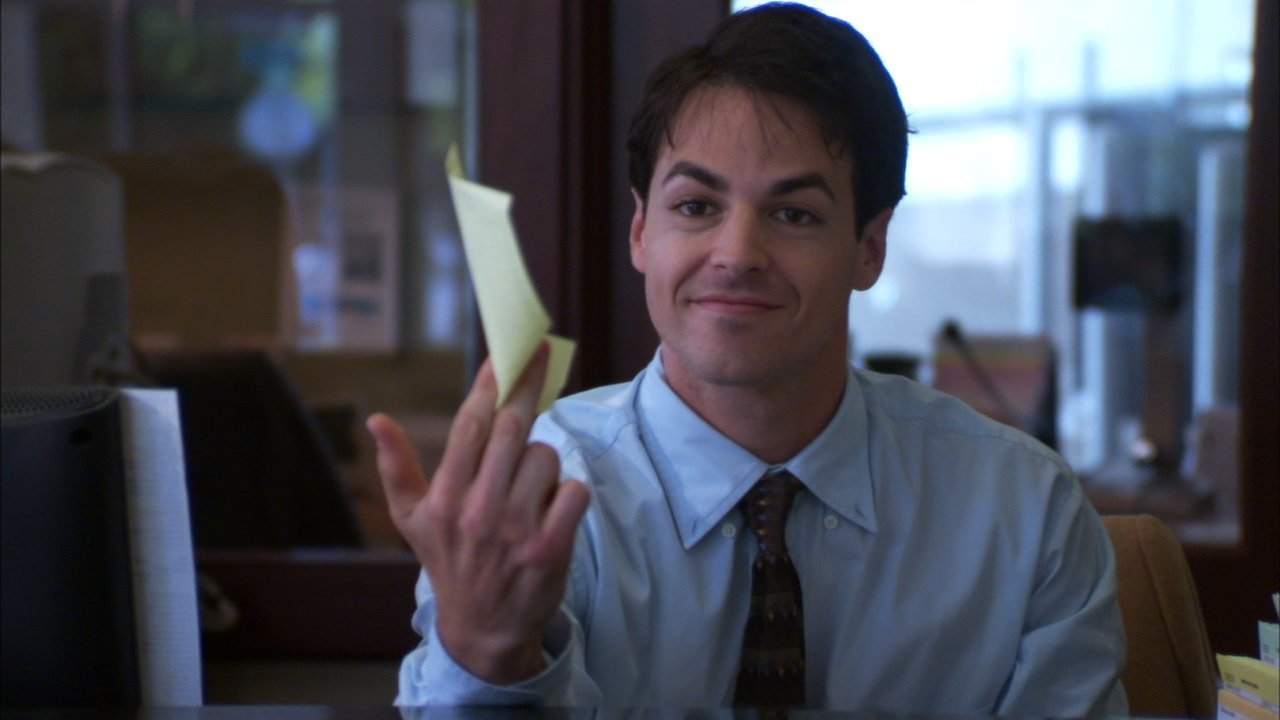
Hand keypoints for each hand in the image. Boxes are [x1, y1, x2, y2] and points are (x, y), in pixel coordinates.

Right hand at [367, 344, 590, 683]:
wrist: (484, 632)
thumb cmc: (450, 563)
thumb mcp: (411, 520)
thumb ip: (395, 467)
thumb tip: (375, 419)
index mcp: (443, 498)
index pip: (471, 425)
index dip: (490, 383)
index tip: (506, 353)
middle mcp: (477, 510)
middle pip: (512, 428)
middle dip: (528, 386)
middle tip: (540, 357)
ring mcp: (515, 530)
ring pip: (547, 458)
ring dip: (545, 462)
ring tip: (530, 489)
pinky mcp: (551, 548)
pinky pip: (574, 490)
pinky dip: (570, 491)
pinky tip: (554, 509)